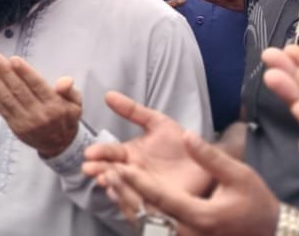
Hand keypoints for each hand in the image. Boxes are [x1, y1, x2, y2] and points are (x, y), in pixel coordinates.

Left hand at [0, 53, 79, 157]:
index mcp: (55, 106)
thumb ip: (70, 90)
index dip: (24, 72)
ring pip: (7, 98)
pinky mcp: (15, 127)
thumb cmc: (66, 118)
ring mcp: (25, 122)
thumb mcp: (76, 104)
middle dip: (5, 72)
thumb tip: (64, 81)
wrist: (59, 146)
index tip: (13, 59)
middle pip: (19, 90)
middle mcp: (39, 114)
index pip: (37, 85)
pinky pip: (2, 109)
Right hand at [82, 91, 211, 211]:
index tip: (90, 154)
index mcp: (129, 155)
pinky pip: (143, 203)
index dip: (99, 154)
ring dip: (113, 184)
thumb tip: (108, 94)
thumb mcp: (157, 122)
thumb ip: (133, 110)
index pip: (109, 154)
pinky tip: (124, 195)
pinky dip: (132, 200)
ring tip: (106, 180)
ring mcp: (144, 189)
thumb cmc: (182, 143)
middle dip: (99, 170)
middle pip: (112, 172)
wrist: (208, 161)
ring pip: (124, 189)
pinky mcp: (159, 203)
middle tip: (90, 169)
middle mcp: (133, 173)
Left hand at [105, 132, 279, 235]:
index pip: (161, 199)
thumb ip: (210, 157)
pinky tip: (123, 195)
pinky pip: (152, 228)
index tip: (119, 166)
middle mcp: (189, 233)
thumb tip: (188, 136)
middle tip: (105, 170)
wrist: (267, 231)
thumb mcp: (238, 174)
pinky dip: (135, 212)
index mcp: (202, 217)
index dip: (137, 182)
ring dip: (125, 202)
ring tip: (108, 179)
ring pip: (145, 224)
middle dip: (124, 191)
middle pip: (146, 213)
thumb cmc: (255, 201)